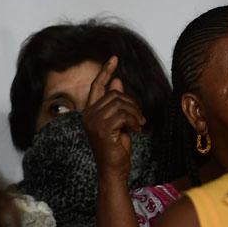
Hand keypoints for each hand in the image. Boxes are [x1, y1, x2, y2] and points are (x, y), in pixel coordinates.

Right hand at [81, 56, 144, 183]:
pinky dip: (134, 121)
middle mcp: (88, 115)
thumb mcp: (119, 121)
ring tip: (138, 125)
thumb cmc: (117, 147)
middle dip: (132, 103)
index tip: (114, 58)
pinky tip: (136, 130)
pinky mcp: (102, 129)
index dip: (105, 71)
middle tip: (139, 118)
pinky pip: (123, 114)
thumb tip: (117, 82)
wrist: (114, 168)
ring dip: (135, 113)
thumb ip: (116, 103)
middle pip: (115, 94)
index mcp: (90, 112)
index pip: (96, 86)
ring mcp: (93, 122)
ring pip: (120, 103)